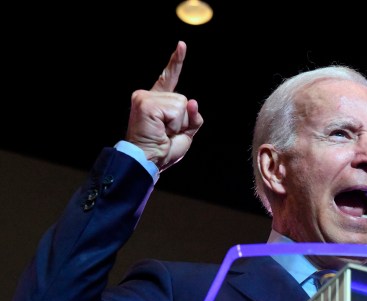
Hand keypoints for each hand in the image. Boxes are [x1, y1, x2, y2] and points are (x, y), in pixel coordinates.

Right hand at [125, 41, 203, 171]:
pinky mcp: (145, 103)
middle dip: (183, 120)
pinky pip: (176, 110)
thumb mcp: (185, 133)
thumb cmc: (163, 150)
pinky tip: (161, 130)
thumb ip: (192, 117)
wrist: (148, 161)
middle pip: (184, 100)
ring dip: (178, 123)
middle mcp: (148, 96)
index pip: (169, 79)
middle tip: (167, 133)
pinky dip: (174, 124)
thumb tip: (193, 102)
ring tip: (163, 132)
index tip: (182, 45)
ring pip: (182, 104)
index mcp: (157, 102)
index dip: (176, 62)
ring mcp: (145, 97)